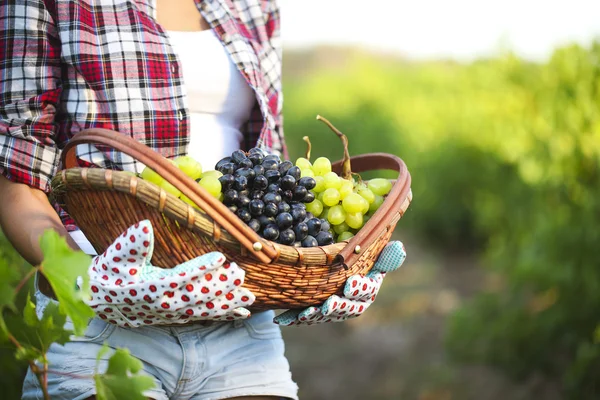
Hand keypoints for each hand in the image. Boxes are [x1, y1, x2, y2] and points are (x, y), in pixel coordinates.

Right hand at [85, 220, 254, 326]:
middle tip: (240, 275)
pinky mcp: (177, 317)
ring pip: (204, 310)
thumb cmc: (110, 274)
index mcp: (150, 286)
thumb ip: (131, 243)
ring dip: (227, 304)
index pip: (179, 277)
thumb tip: (144, 225)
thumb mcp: (115, 256)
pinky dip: (222, 316)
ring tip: (248, 298)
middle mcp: (164, 303)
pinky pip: (203, 317)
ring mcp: (172, 312)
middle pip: (197, 296)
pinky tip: (242, 314)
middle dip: (220, 286)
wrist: (101, 302)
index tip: (220, 258)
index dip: (200, 268)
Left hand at [273, 241, 405, 325]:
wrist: (329, 269)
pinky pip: (302, 317)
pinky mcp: (311, 313)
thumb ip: (383, 255)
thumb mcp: (368, 256)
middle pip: (346, 309)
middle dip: (338, 307)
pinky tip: (282, 317)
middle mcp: (350, 304)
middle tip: (330, 303)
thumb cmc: (355, 260)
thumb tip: (399, 248)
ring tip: (308, 312)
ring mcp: (330, 311)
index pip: (367, 292)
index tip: (350, 283)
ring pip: (325, 316)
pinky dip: (293, 317)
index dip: (360, 289)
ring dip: (317, 315)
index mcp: (366, 289)